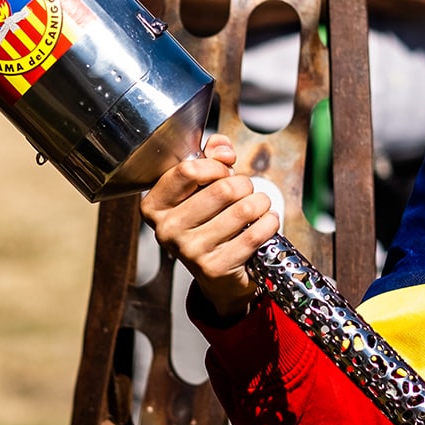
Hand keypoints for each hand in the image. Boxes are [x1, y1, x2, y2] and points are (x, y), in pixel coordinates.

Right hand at [139, 135, 279, 318]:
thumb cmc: (208, 223)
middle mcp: (167, 230)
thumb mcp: (202, 187)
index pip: (187, 170)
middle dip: (244, 185)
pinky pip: (254, 234)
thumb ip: (210, 158)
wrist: (218, 275)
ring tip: (259, 206)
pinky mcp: (214, 268)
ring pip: (242, 210)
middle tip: (246, 192)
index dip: (215, 165)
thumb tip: (223, 149)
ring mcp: (189, 252)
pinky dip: (269, 223)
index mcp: (155, 206)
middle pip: (221, 189)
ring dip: (260, 203)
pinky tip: (266, 222)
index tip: (225, 171)